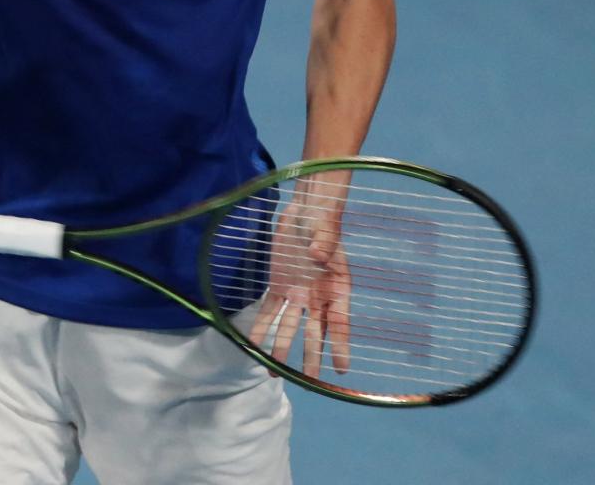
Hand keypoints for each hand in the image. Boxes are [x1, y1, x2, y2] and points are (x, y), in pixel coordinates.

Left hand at [250, 197, 351, 379]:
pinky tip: (253, 344)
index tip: (342, 368)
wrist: (304, 213)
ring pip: (289, 327)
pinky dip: (261, 327)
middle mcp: (318, 298)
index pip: (340, 322)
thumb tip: (318, 254)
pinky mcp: (279, 287)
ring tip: (273, 371)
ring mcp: (297, 295)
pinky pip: (269, 311)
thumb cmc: (321, 223)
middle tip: (308, 381)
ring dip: (281, 348)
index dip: (341, 345)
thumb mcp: (324, 231)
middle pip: (314, 332)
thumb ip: (324, 243)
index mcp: (337, 289)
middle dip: (310, 356)